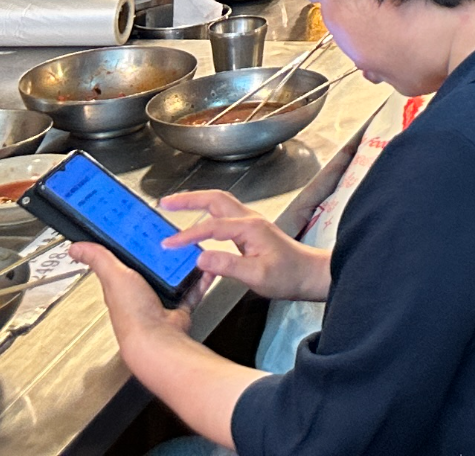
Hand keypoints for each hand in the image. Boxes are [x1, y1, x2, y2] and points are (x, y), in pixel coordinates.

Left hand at [74, 242, 194, 359]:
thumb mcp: (114, 277)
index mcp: (122, 282)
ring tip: (190, 247)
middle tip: (172, 235)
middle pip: (154, 262)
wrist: (157, 339)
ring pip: (175, 273)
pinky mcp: (179, 304)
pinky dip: (200, 278)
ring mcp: (161, 298)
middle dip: (164, 249)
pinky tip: (204, 267)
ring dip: (184, 262)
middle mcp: (141, 290)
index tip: (142, 226)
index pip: (126, 256)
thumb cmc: (132, 314)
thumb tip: (76, 248)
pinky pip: (193, 288)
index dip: (134, 242)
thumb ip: (99, 258)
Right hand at [155, 188, 333, 301]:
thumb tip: (199, 258)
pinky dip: (206, 212)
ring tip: (174, 206)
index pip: (211, 227)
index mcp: (250, 227)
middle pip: (215, 200)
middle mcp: (250, 219)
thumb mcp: (257, 275)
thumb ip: (228, 265)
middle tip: (164, 203)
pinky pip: (224, 215)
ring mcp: (251, 223)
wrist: (309, 274)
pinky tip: (198, 221)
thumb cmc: (288, 275)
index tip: (168, 244)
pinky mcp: (251, 230)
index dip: (187, 235)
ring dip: (197, 201)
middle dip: (188, 199)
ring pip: (220, 203)